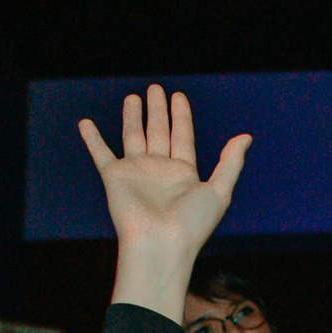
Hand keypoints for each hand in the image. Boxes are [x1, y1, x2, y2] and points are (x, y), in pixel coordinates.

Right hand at [76, 85, 250, 320]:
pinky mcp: (115, 177)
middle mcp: (159, 170)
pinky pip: (101, 153)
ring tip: (133, 97)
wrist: (160, 244)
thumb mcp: (220, 190)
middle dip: (158, 110)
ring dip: (132, 116)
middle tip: (155, 88)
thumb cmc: (192, 224)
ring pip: (133, 136)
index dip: (181, 116)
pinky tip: (85, 123)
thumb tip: (246, 136)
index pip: (183, 136)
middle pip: (159, 132)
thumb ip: (231, 162)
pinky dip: (92, 138)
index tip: (178, 96)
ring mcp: (136, 172)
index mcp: (184, 173)